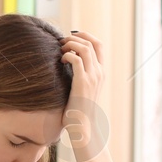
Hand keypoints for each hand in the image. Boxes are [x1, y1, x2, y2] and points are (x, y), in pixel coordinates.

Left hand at [61, 30, 105, 160]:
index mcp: (100, 72)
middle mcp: (99, 72)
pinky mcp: (82, 82)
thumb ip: (78, 76)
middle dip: (76, 37)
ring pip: (84, 48)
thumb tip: (66, 66)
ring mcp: (92, 77)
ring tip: (60, 49)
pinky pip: (76, 60)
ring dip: (71, 44)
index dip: (86, 36)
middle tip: (62, 41)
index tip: (72, 35)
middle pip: (92, 43)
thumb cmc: (78, 110)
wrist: (83, 126)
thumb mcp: (81, 89)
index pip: (99, 45)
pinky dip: (67, 55)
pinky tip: (60, 61)